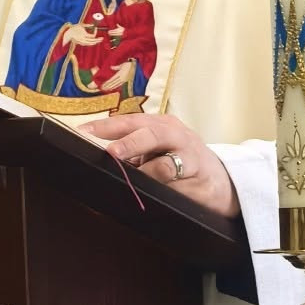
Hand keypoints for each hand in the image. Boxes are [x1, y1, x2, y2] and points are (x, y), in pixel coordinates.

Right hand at [63, 23, 98, 47]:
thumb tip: (92, 25)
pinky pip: (87, 44)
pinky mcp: (80, 43)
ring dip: (95, 42)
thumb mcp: (81, 25)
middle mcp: (83, 39)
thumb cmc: (74, 28)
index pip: (92, 36)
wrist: (67, 33)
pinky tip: (93, 42)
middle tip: (102, 38)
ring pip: (90, 43)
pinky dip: (90, 43)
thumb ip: (87, 25)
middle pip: (92, 41)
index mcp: (84, 34)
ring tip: (99, 41)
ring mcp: (82, 42)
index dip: (95, 32)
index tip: (96, 28)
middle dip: (98, 40)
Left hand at [82, 114, 238, 217]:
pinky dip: (161, 179)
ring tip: (124, 163)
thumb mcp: (158, 156)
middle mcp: (172, 131)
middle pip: (146, 128)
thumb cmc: (183, 166)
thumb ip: (134, 157)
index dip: (104, 126)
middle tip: (108, 149)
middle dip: (125, 138)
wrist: (223, 183)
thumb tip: (98, 164)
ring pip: (163, 149)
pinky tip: (152, 184)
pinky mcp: (199, 170)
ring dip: (142, 157)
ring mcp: (187, 149)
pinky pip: (176, 173)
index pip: (128, 120)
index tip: (81, 131)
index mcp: (158, 124)